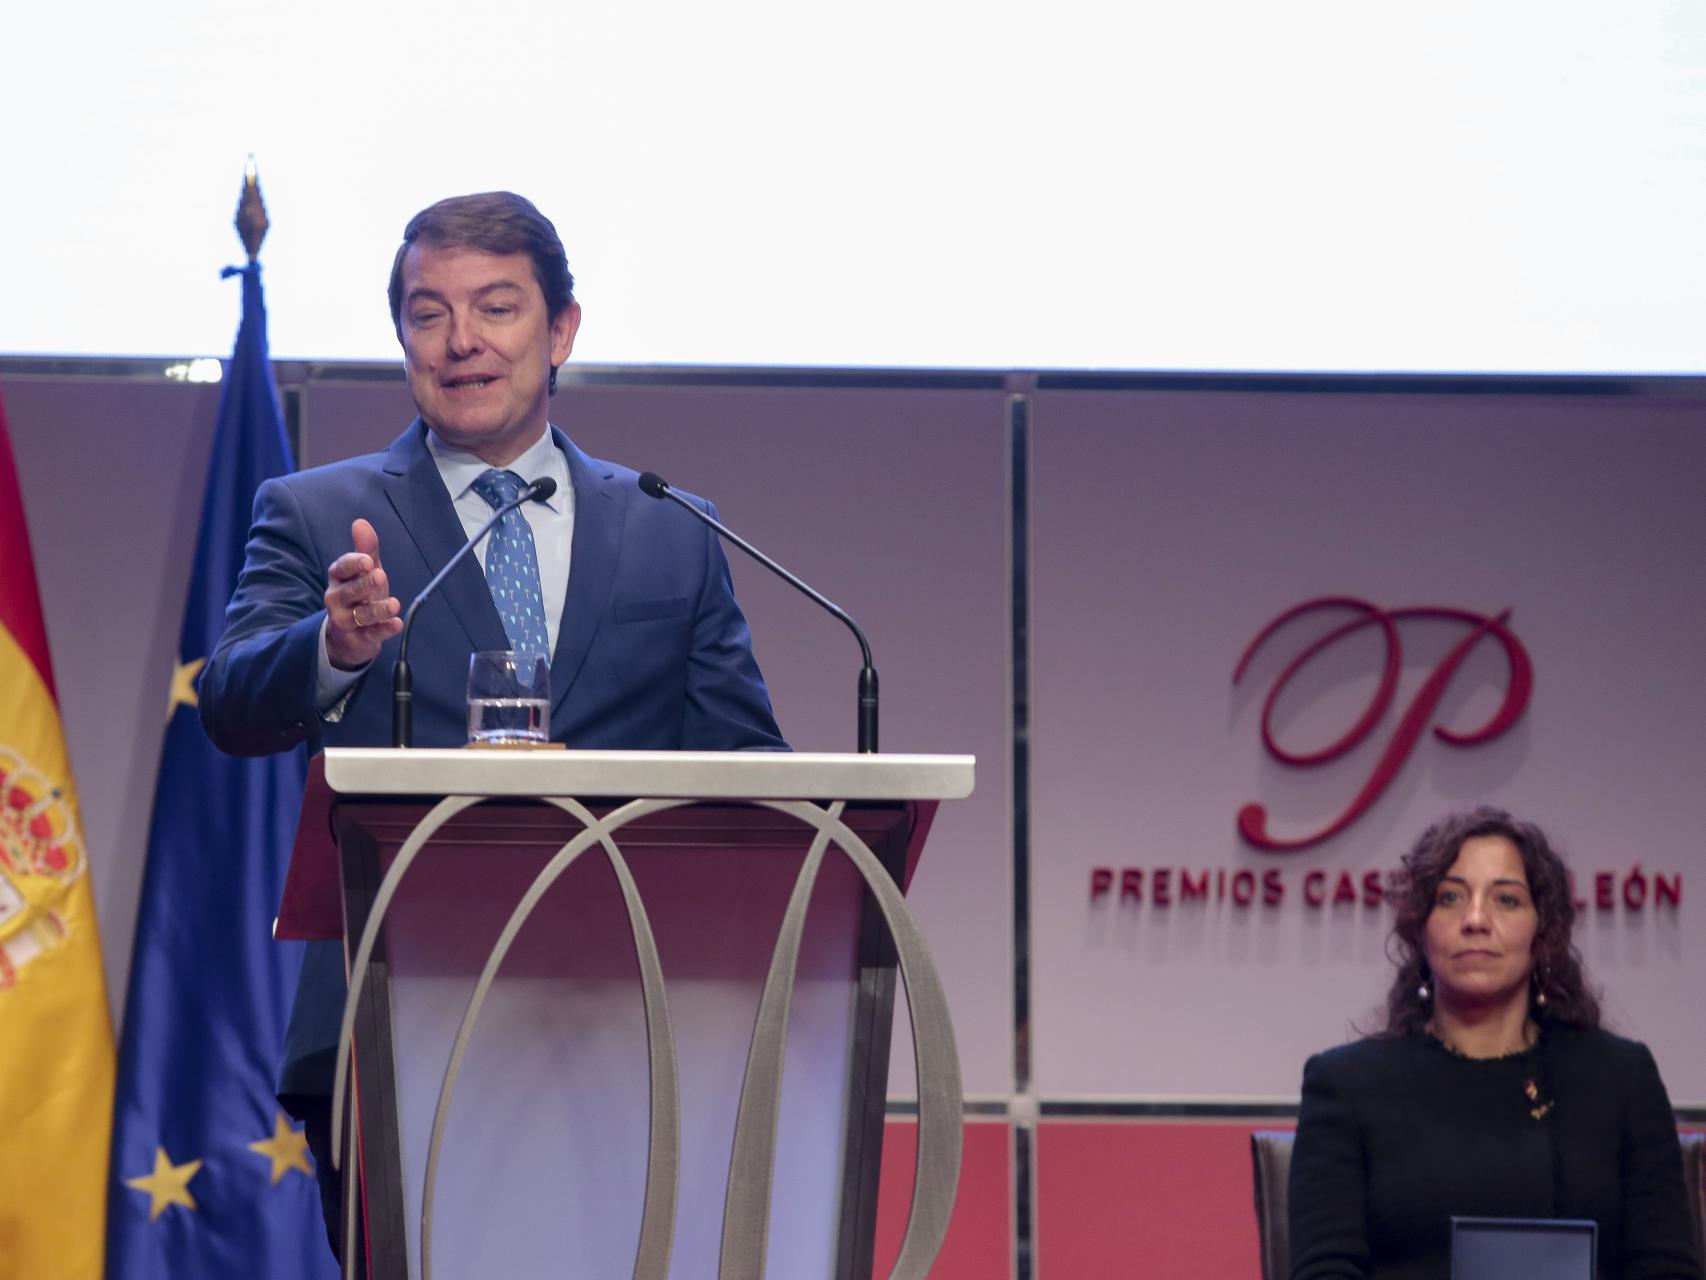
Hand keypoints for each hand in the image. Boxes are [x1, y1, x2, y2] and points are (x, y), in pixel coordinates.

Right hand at [324, 519, 402, 669]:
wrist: (349, 635)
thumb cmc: (359, 595)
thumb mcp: (365, 570)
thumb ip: (366, 548)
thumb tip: (360, 522)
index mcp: (339, 579)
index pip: (341, 569)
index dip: (353, 565)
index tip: (367, 561)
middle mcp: (337, 599)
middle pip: (349, 592)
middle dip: (364, 584)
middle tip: (380, 576)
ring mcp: (346, 621)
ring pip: (360, 615)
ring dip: (377, 609)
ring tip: (394, 604)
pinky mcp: (358, 639)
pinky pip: (370, 634)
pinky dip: (384, 630)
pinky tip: (397, 624)